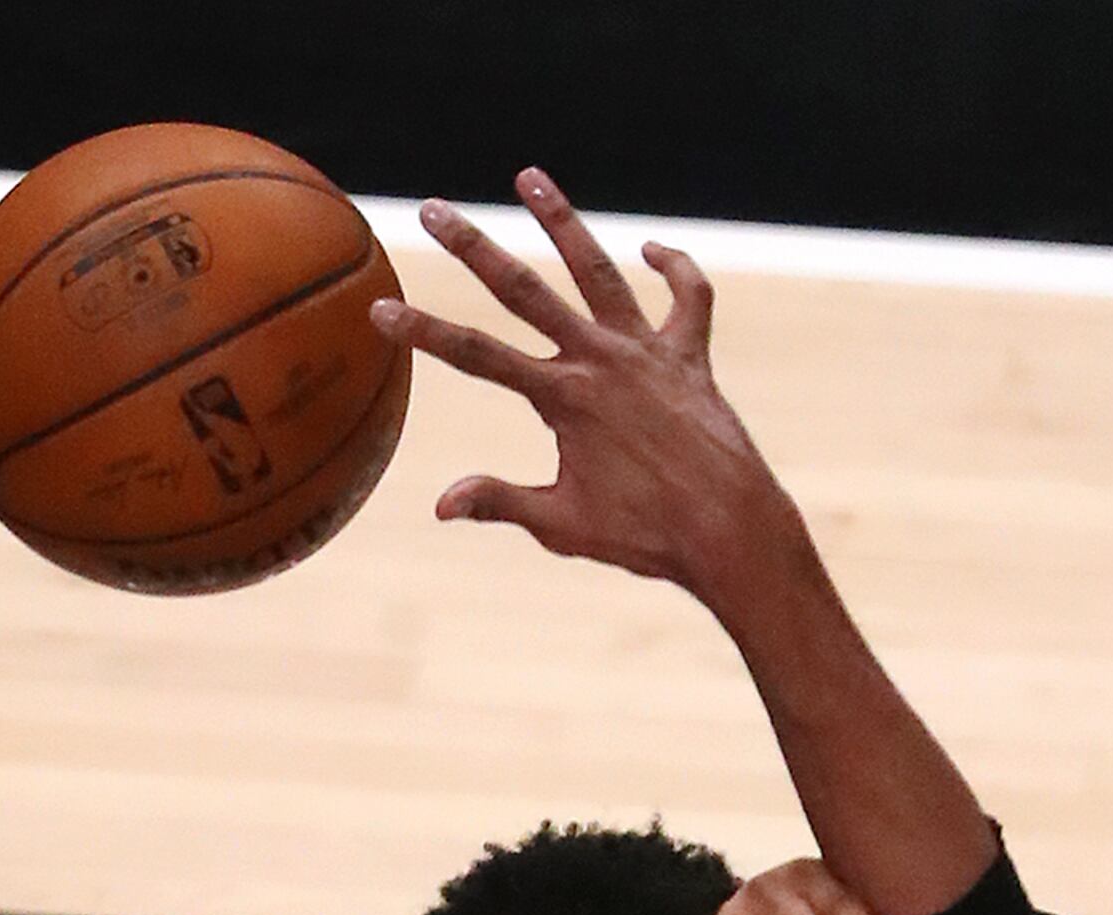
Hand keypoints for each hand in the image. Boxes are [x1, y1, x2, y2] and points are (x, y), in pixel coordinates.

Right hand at [373, 171, 788, 597]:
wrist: (732, 533)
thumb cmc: (648, 538)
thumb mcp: (564, 526)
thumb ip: (502, 502)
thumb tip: (441, 505)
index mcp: (565, 399)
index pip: (477, 357)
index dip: (424, 332)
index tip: (380, 310)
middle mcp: (602, 360)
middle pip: (524, 291)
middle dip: (472, 248)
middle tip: (433, 209)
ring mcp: (647, 351)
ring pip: (599, 270)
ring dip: (562, 221)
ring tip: (529, 177)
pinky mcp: (691, 357)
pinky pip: (689, 298)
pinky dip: (673, 269)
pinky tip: (650, 250)